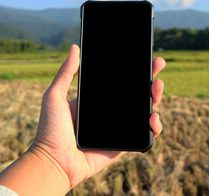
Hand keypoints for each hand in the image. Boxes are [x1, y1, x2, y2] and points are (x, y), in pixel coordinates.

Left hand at [32, 44, 164, 189]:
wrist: (54, 162)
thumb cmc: (50, 130)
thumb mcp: (54, 96)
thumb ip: (65, 73)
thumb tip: (74, 47)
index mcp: (96, 99)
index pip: (119, 81)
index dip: (132, 69)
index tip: (143, 56)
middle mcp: (109, 112)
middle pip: (135, 93)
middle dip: (149, 78)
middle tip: (158, 64)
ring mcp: (118, 128)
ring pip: (143, 111)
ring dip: (155, 98)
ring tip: (157, 87)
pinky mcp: (123, 144)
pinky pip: (143, 135)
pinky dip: (154, 127)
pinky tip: (153, 118)